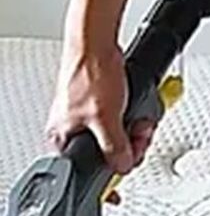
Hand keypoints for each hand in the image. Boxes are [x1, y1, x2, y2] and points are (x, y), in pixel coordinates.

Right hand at [45, 42, 154, 174]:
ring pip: (119, 138)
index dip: (112, 170)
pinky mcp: (102, 106)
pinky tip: (140, 114)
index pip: (88, 169)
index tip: (126, 169)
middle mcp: (74, 130)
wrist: (97, 45)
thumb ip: (114, 148)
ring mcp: (89, 118)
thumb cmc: (90, 74)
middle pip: (109, 153)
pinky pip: (123, 122)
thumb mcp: (105, 119)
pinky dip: (135, 119)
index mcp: (62, 138)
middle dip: (131, 146)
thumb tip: (122, 166)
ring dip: (136, 132)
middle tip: (140, 137)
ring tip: (141, 123)